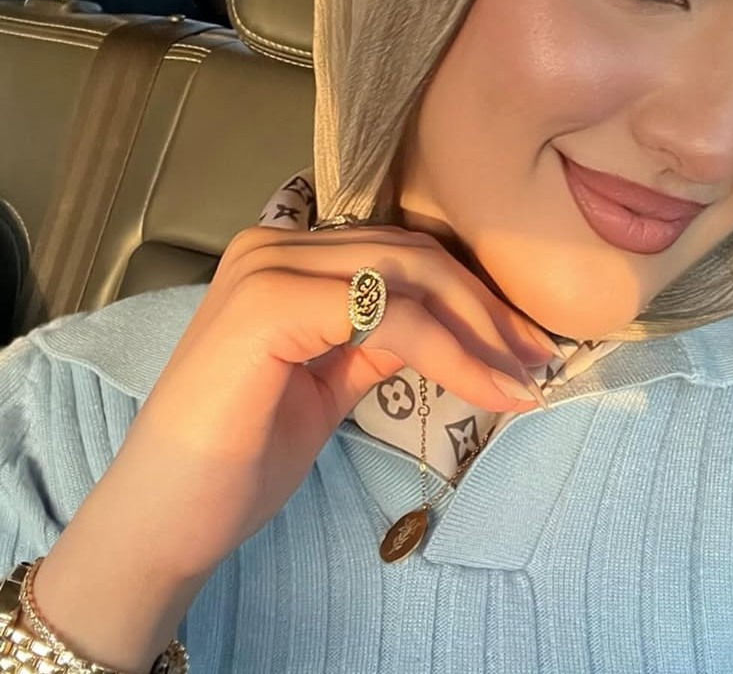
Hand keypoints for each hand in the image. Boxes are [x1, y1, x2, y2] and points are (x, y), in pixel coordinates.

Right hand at [93, 223, 558, 582]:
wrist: (166, 517)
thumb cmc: (241, 454)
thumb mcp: (330, 380)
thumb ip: (379, 339)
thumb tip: (456, 329)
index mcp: (286, 254)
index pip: (399, 252)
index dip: (470, 293)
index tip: (521, 343)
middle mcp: (275, 243)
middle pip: (413, 254)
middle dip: (487, 308)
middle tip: (537, 358)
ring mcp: (269, 267)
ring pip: (409, 278)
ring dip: (479, 331)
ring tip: (523, 379)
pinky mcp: (271, 303)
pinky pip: (389, 316)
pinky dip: (450, 352)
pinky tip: (487, 388)